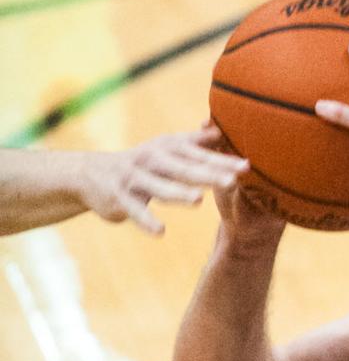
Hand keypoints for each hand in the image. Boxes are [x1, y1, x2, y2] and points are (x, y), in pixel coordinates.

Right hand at [81, 124, 247, 235]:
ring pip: (160, 188)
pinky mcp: (119, 198)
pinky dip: (147, 221)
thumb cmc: (143, 163)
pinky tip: (161, 232)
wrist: (90, 174)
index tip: (247, 166)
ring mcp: (134, 179)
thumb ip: (196, 142)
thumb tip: (223, 128)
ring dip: (178, 194)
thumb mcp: (166, 148)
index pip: (200, 155)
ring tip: (197, 201)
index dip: (223, 160)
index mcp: (167, 148)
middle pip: (184, 169)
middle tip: (231, 181)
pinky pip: (135, 211)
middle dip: (208, 175)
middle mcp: (152, 160)